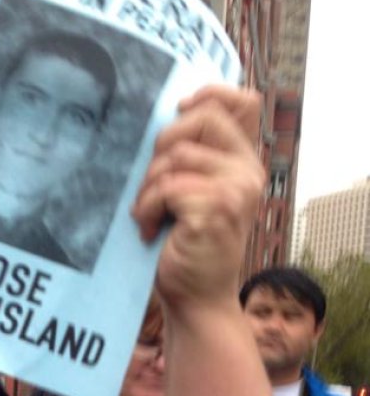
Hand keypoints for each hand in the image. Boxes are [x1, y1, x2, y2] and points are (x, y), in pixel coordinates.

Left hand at [131, 87, 264, 312]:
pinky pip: (168, 186)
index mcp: (244, 163)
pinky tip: (148, 230)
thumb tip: (163, 118)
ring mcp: (235, 189)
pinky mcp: (216, 208)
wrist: (196, 301)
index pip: (242, 102)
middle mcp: (248, 172)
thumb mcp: (191, 196)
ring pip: (177, 156)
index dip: (208, 94)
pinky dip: (148, 208)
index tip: (176, 111)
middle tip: (149, 184)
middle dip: (163, 145)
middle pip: (201, 119)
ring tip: (147, 216)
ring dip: (149, 187)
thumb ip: (191, 160)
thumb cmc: (185, 249)